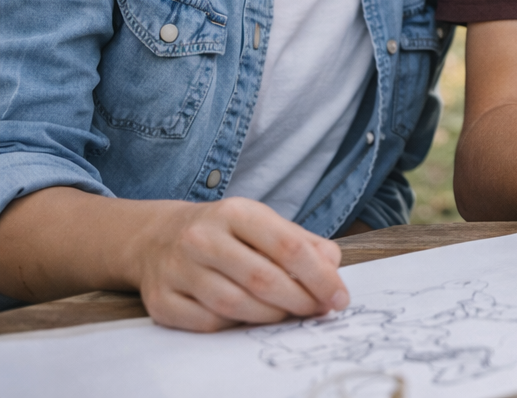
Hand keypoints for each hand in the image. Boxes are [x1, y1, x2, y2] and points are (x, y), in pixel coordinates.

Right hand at [130, 197, 347, 331]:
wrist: (156, 238)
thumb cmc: (224, 233)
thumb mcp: (263, 223)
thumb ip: (303, 243)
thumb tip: (333, 269)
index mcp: (235, 212)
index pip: (288, 246)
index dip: (320, 277)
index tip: (339, 297)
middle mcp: (202, 238)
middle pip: (263, 279)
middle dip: (301, 300)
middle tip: (319, 310)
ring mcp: (177, 270)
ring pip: (236, 305)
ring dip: (272, 316)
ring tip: (289, 313)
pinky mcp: (161, 301)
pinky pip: (209, 323)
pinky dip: (236, 325)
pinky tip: (249, 317)